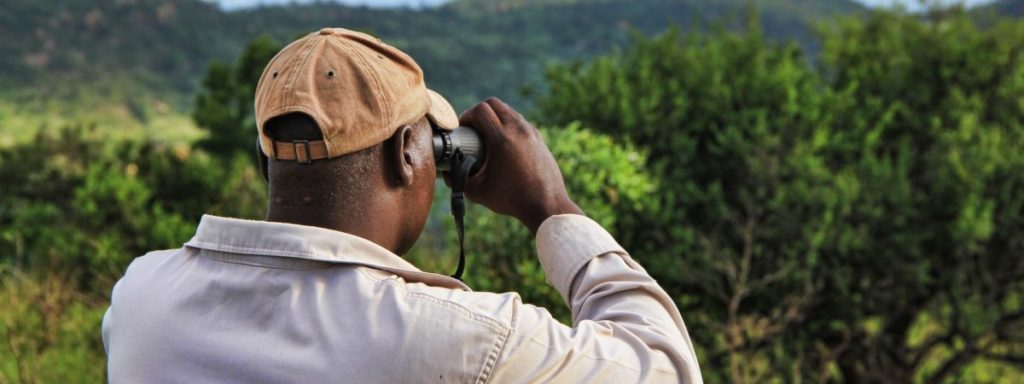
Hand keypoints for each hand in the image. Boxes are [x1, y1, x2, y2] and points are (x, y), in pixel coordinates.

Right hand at [458, 97, 581, 233]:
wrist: (547, 205)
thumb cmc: (512, 199)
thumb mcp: (478, 192)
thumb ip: (457, 181)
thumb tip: (446, 173)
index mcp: (502, 138)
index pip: (480, 110)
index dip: (466, 116)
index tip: (462, 130)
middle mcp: (518, 130)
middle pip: (493, 103)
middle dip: (479, 112)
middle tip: (472, 130)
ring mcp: (531, 132)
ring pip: (508, 110)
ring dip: (495, 117)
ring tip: (486, 136)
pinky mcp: (539, 138)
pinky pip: (519, 121)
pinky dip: (508, 125)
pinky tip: (503, 143)